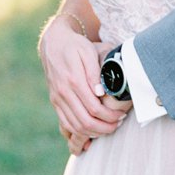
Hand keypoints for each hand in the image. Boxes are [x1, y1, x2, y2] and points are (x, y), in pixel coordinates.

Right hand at [39, 14, 126, 141]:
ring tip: (108, 127)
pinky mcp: (54, 101)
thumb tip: (100, 93)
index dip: (109, 116)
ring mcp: (57, 98)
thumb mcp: (87, 52)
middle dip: (104, 128)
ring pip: (74, 126)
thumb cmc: (75, 45)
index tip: (121, 114)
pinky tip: (93, 129)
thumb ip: (94, 73)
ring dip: (93, 132)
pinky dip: (79, 131)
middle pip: (84, 121)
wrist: (53, 43)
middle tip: (117, 124)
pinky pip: (65, 123)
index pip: (93, 108)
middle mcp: (63, 92)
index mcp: (73, 80)